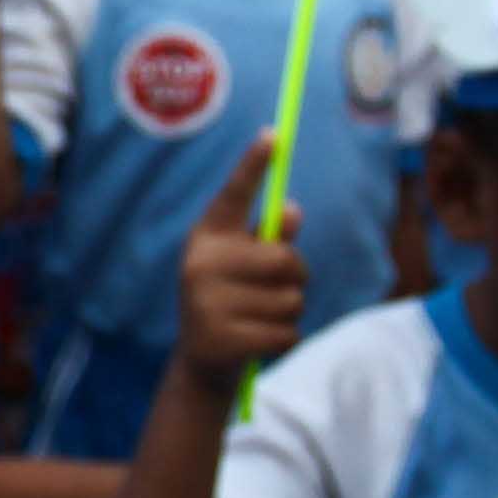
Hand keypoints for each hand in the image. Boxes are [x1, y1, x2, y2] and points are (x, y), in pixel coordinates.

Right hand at [172, 139, 311, 387]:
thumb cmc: (231, 302)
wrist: (200, 363)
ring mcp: (208, 302)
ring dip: (291, 312)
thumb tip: (293, 210)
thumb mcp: (245, 265)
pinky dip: (286, 339)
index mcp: (207, 238)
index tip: (275, 134)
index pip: (234, 194)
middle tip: (280, 290)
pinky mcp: (223, 338)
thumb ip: (268, 238)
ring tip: (262, 319)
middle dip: (297, 277)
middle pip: (284, 259)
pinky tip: (261, 342)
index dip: (254, 164)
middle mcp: (202, 264)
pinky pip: (287, 332)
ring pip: (291, 300)